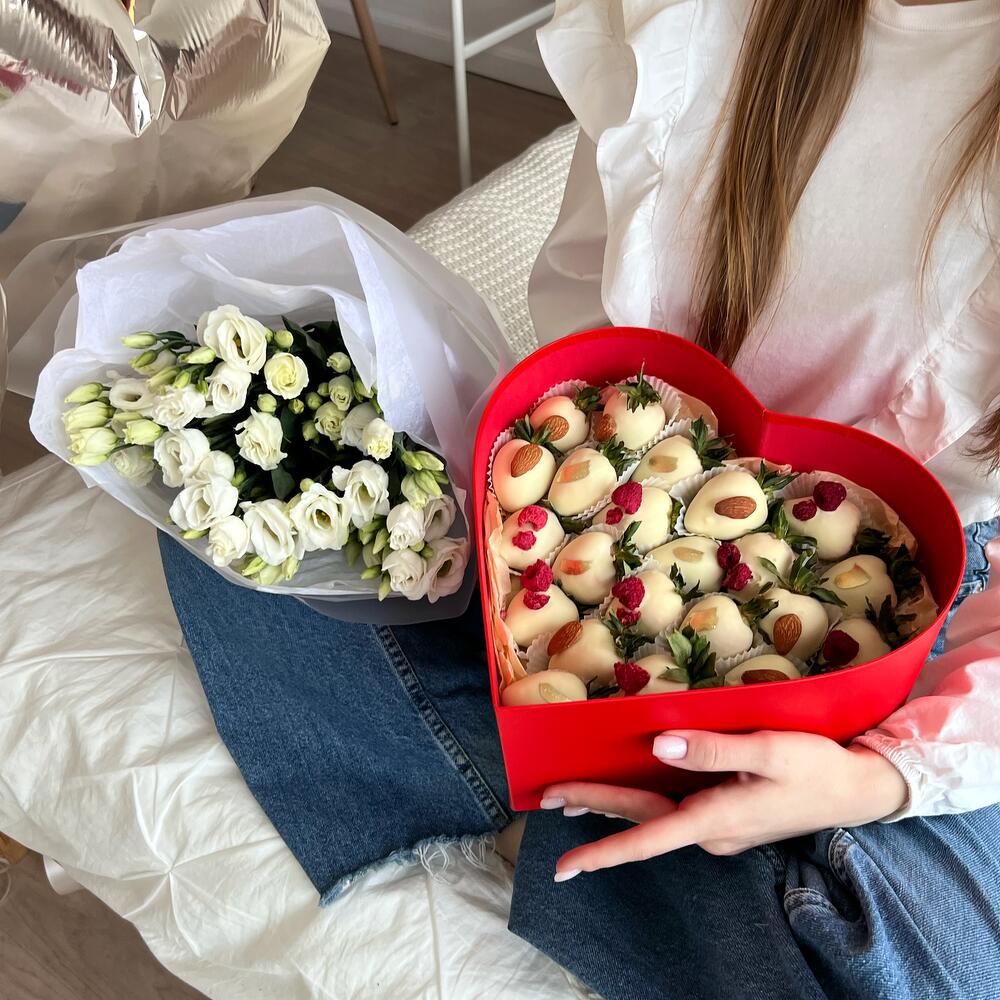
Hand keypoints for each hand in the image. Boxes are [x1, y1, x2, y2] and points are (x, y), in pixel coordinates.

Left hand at [543, 730, 907, 880]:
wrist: (856, 789)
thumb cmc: (815, 766)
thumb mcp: (767, 750)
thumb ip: (712, 750)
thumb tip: (659, 744)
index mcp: (716, 818)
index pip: (647, 838)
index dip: (603, 851)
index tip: (565, 867)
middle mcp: (710, 831)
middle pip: (640, 819)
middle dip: (592, 809)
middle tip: (547, 800)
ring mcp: (718, 829)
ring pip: (652, 816)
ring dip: (610, 808)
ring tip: (567, 800)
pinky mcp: (726, 818)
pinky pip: (671, 811)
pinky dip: (639, 803)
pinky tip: (624, 794)